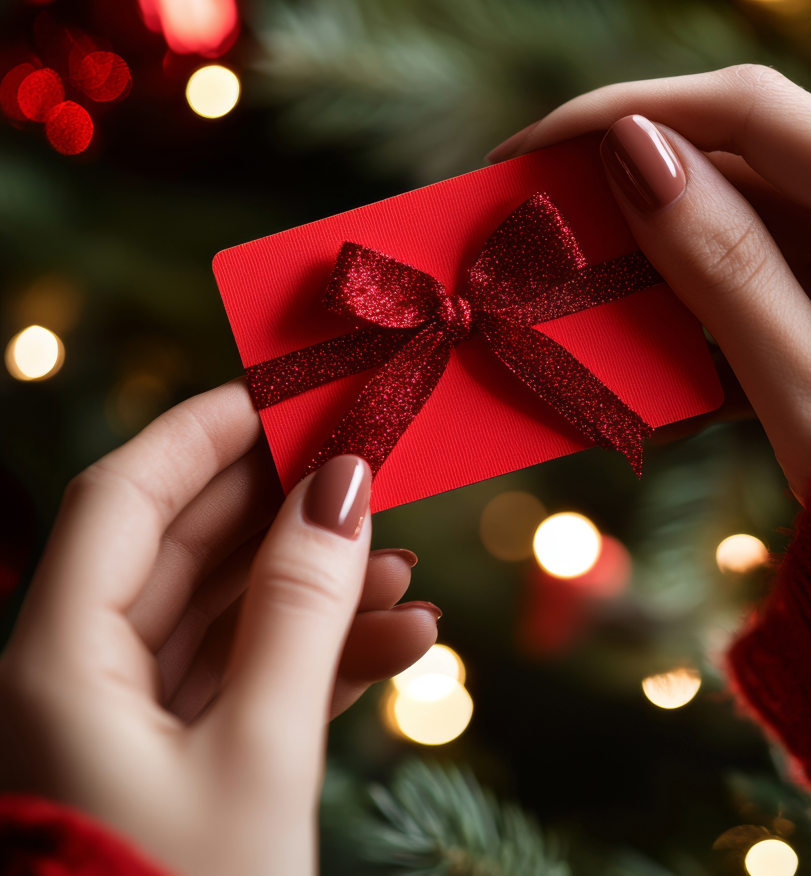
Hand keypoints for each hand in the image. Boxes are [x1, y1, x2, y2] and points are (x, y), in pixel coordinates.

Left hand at [0, 379, 438, 875]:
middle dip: (282, 508)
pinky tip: (400, 648)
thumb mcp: (257, 753)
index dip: (205, 429)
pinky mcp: (178, 766)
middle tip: (365, 468)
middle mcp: (77, 679)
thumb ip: (299, 608)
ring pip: (225, 618)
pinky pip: (245, 682)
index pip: (124, 495)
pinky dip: (317, 659)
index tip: (286, 390)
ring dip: (318, 591)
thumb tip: (342, 484)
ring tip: (408, 579)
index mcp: (56, 661)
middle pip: (183, 549)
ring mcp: (128, 726)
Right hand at [489, 66, 810, 498]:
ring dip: (658, 265)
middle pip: (747, 167)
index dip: (631, 112)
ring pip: (747, 230)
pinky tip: (651, 355)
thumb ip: (726, 272)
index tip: (534, 147)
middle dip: (632, 195)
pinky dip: (701, 314)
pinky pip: (768, 285)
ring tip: (581, 303)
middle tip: (539, 227)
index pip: (757, 114)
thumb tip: (632, 153)